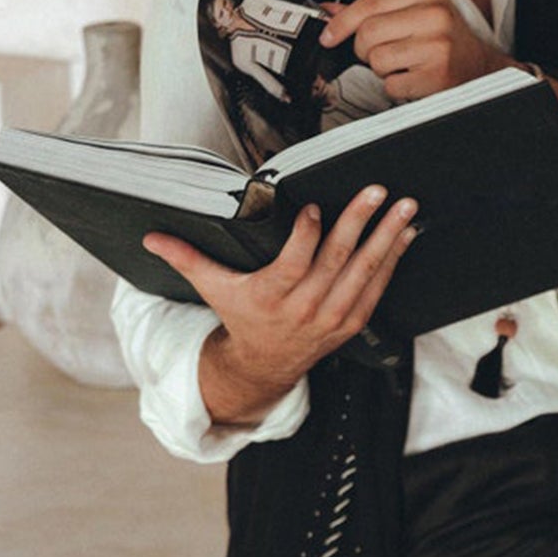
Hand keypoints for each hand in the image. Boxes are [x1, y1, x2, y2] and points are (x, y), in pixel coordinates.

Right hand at [141, 185, 419, 425]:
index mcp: (271, 296)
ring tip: (405, 207)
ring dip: (387, 237)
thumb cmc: (242, 317)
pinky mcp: (352, 320)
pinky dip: (393, 259)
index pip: (293, 264)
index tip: (317, 209)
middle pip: (337, 261)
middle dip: (359, 222)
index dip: (307, 237)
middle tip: (376, 191)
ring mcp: (333, 316)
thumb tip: (151, 237)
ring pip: (364, 271)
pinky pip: (378, 287)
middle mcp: (306, 307)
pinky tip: (406, 234)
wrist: (266, 364)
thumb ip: (186, 258)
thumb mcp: (213, 288)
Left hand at [319, 0, 507, 99]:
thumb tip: (330, 12)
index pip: (370, 3)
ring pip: (377, 59)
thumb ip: (372, 10)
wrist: (481, 67)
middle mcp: (435, 15)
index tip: (329, 35)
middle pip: (368, 33)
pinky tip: (413, 78)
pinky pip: (391, 85)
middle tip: (382, 52)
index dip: (342, 22)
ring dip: (382, 69)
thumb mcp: (414, 12)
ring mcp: (438, 46)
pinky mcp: (438, 76)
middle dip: (365, 49)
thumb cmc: (444, 40)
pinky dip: (396, 87)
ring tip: (403, 64)